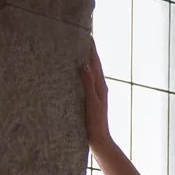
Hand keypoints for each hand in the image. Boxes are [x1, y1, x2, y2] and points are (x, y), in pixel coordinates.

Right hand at [80, 39, 110, 154]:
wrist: (99, 141)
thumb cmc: (95, 123)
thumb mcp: (92, 102)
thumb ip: (88, 84)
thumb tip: (84, 64)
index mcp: (100, 86)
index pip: (95, 62)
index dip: (91, 47)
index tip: (87, 33)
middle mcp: (99, 87)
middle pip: (93, 64)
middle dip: (87, 50)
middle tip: (80, 35)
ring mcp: (95, 93)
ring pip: (89, 72)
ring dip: (84, 60)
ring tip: (76, 48)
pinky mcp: (90, 100)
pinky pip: (85, 81)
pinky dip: (80, 72)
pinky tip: (74, 71)